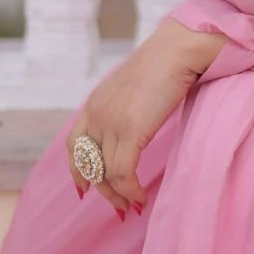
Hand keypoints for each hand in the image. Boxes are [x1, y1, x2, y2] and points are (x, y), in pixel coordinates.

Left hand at [67, 19, 225, 217]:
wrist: (180, 47)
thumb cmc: (166, 62)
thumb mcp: (134, 86)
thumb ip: (123, 107)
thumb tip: (130, 131)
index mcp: (95, 101)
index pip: (73, 145)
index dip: (78, 170)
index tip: (85, 189)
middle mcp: (96, 113)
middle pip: (88, 164)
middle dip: (102, 190)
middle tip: (119, 206)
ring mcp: (112, 122)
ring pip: (106, 174)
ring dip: (119, 195)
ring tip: (133, 205)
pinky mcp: (131, 130)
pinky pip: (123, 173)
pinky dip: (131, 191)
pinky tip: (141, 197)